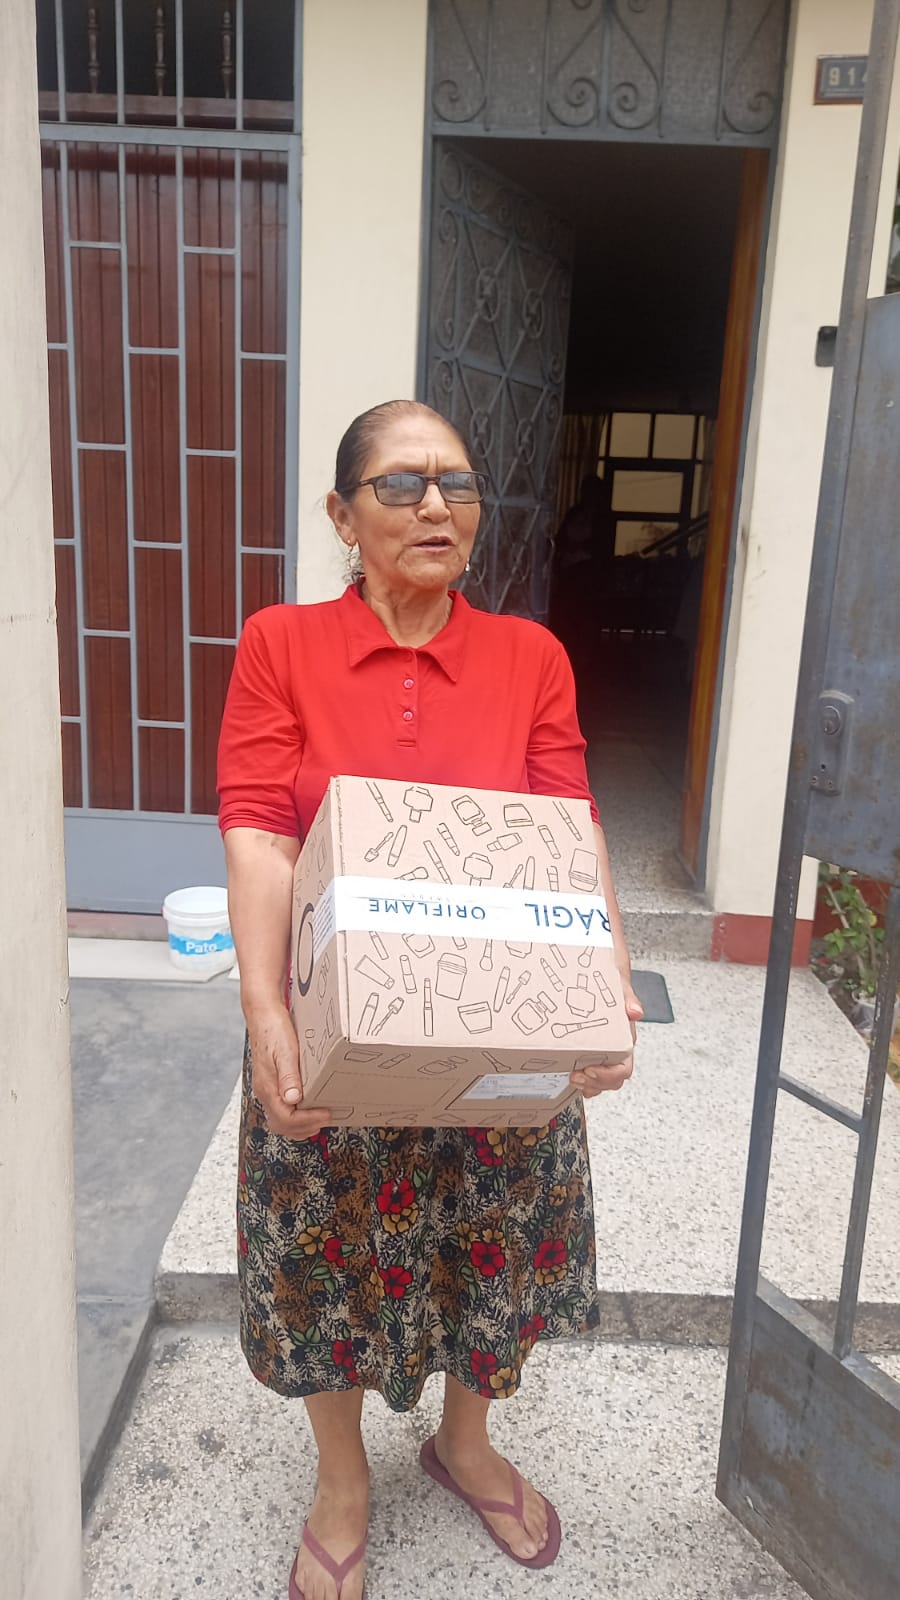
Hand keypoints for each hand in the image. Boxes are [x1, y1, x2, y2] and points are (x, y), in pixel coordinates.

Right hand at [245, 1003, 330, 1138]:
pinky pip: (282, 1108)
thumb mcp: (285, 1051)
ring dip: (300, 1125)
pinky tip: (309, 1107)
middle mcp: (265, 1091)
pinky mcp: (272, 1083)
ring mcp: (267, 1088)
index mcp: (267, 1087)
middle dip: (304, 1127)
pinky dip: (296, 1115)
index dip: (308, 1120)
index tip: (326, 1113)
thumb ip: (288, 1077)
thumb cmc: (273, 1030)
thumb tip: (293, 1100)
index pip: (285, 1118)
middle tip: (326, 1118)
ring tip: (320, 1118)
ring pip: (280, 1120)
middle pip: (281, 1125)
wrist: (263, 1015)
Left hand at [571, 977, 643, 1098]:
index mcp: (625, 1041)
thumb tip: (635, 1011)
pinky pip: (590, 1076)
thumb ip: (629, 1000)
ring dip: (587, 1085)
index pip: (623, 1069)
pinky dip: (582, 1081)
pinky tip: (571, 1076)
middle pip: (612, 1080)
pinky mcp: (590, 1053)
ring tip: (572, 1077)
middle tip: (576, 1076)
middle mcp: (616, 1051)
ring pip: (601, 1082)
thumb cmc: (615, 989)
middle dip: (594, 1083)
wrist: (607, 979)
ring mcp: (604, 1054)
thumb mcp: (622, 991)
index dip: (608, 1075)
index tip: (591, 1070)